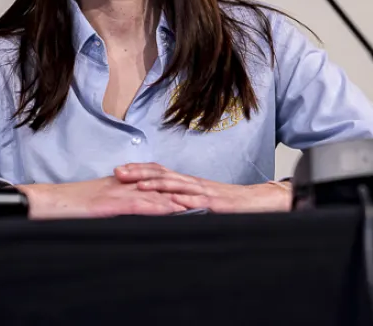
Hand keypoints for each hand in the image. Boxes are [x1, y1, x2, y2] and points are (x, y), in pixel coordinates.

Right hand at [17, 176, 184, 219]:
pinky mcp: (110, 204)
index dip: (172, 188)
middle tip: (202, 197)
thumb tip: (128, 213)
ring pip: (153, 194)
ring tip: (197, 205)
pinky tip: (171, 212)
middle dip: (180, 192)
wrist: (48, 202)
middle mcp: (121, 184)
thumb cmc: (68, 205)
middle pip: (157, 186)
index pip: (151, 183)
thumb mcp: (96, 201)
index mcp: (119, 183)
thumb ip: (114, 204)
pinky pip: (139, 205)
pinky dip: (157, 208)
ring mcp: (116, 192)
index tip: (191, 194)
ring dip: (176, 199)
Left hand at [113, 163, 291, 212]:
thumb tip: (156, 203)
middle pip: (162, 173)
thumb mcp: (198, 198)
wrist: (255, 201)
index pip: (158, 171)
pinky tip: (169, 201)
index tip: (118, 170)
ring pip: (175, 185)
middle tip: (118, 173)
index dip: (138, 169)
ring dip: (155, 184)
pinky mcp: (214, 203)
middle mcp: (191, 183)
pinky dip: (181, 200)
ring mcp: (202, 191)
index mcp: (186, 181)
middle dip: (138, 172)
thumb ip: (180, 199)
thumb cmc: (226, 202)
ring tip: (137, 184)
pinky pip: (196, 200)